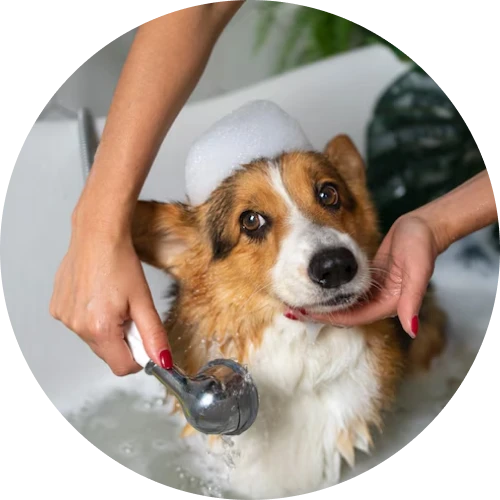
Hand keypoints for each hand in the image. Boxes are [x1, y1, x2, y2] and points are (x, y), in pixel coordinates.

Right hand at [50, 212, 171, 375]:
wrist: (97, 234)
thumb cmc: (120, 262)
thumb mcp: (144, 300)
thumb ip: (154, 335)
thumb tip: (162, 360)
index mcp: (100, 329)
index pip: (122, 367)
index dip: (139, 357)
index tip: (143, 338)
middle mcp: (77, 327)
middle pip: (107, 352)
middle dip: (123, 339)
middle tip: (130, 311)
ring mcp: (64, 317)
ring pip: (93, 338)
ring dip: (107, 327)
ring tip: (112, 299)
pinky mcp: (57, 307)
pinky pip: (79, 323)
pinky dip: (91, 316)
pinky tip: (97, 294)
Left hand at [305, 213, 440, 336]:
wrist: (423, 227)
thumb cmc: (421, 246)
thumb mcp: (417, 271)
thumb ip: (412, 300)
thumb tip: (412, 329)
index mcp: (388, 304)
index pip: (352, 318)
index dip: (328, 318)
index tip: (305, 315)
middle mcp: (380, 302)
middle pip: (346, 314)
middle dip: (321, 314)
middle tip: (294, 310)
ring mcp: (374, 291)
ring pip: (345, 304)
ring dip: (324, 304)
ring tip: (300, 301)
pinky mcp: (370, 280)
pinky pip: (347, 291)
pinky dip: (332, 292)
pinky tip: (317, 288)